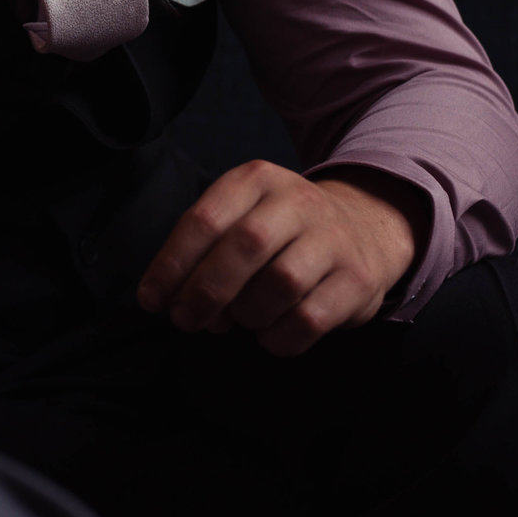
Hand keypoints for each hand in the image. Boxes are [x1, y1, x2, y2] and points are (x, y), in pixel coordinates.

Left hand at [134, 160, 419, 356]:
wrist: (366, 227)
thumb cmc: (283, 229)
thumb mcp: (244, 214)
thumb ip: (207, 250)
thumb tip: (174, 301)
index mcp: (257, 179)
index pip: (205, 219)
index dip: (171, 264)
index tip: (151, 300)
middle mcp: (298, 201)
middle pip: (244, 246)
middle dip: (206, 291)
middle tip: (185, 320)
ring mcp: (333, 239)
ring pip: (281, 283)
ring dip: (247, 314)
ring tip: (239, 319)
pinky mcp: (358, 280)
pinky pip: (310, 319)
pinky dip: (278, 337)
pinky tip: (269, 334)